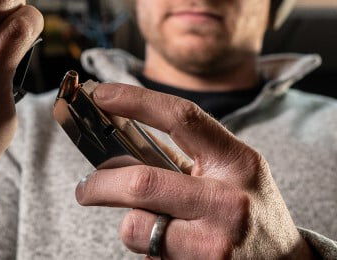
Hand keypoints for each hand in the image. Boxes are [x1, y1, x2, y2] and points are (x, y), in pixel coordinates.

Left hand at [74, 84, 313, 258]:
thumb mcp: (233, 172)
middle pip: (142, 183)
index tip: (103, 94)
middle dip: (102, 185)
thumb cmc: (250, 211)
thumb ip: (188, 156)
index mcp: (238, 161)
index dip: (136, 100)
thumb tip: (121, 135)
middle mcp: (229, 200)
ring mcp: (216, 242)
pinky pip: (149, 256)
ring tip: (154, 226)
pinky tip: (176, 249)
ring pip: (138, 227)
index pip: (182, 118)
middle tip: (86, 188)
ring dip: (132, 225)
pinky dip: (149, 250)